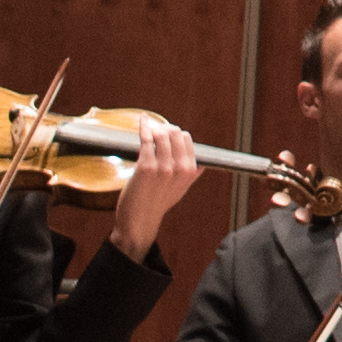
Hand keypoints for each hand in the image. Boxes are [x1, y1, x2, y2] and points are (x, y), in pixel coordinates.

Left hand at [110, 119, 202, 247]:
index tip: (165, 133)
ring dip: (153, 128)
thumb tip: (202, 165)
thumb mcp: (180, 190)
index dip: (175, 134)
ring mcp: (162, 167)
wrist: (140, 220)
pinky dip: (144, 127)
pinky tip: (142, 121)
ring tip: (148, 129)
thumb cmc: (157, 204)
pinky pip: (146, 140)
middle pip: (175, 133)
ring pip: (161, 134)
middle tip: (155, 130)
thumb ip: (191, 176)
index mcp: (190, 171)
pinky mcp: (145, 167)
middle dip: (165, 128)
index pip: (187, 139)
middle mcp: (179, 168)